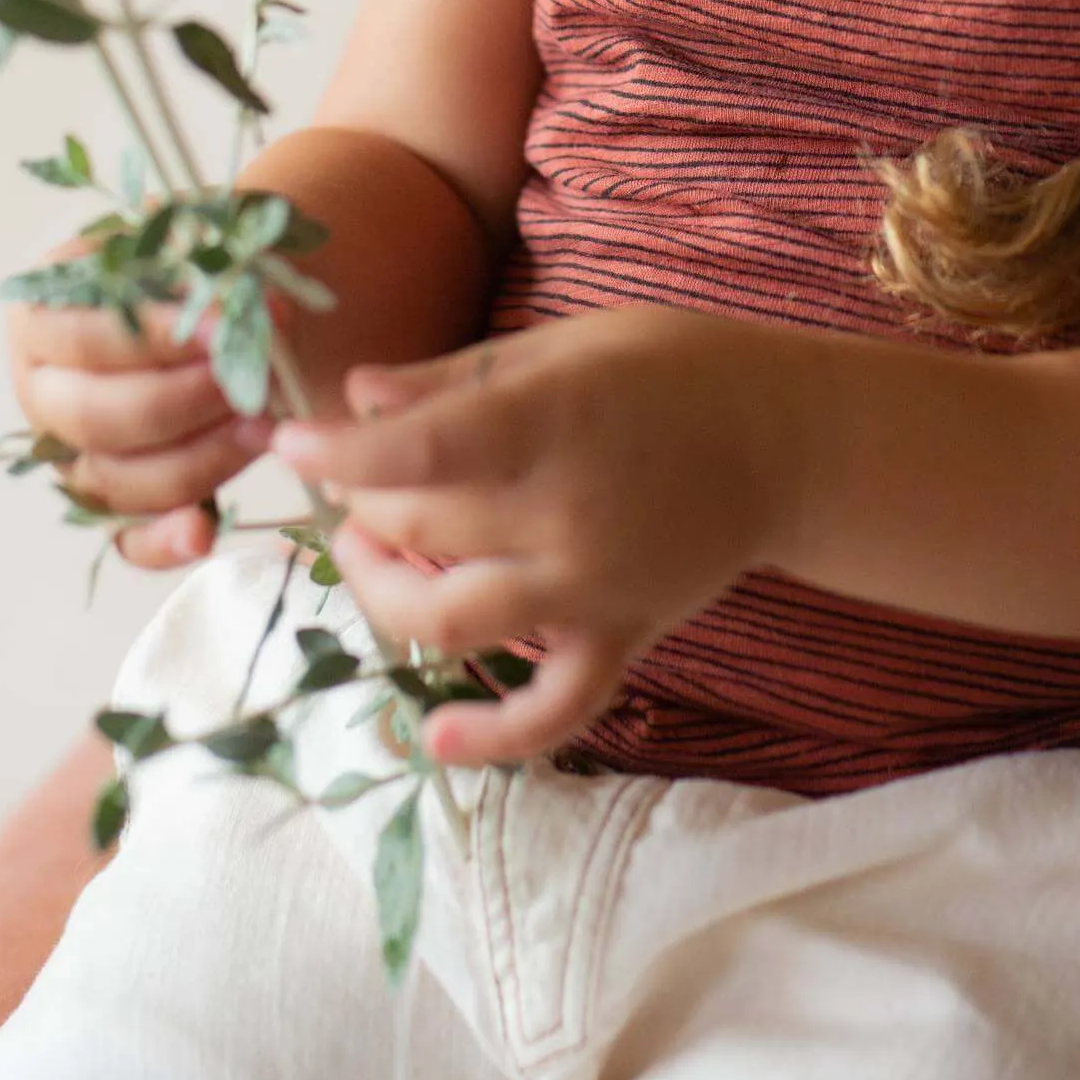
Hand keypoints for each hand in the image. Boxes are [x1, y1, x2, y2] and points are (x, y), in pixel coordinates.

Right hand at [8, 294, 273, 570]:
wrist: (213, 302)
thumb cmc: (193, 268)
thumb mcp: (189, 245)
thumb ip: (203, 271)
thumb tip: (248, 308)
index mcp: (43, 319)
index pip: (89, 337)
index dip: (162, 335)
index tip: (232, 325)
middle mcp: (43, 393)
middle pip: (97, 417)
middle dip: (186, 401)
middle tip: (255, 381)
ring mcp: (72, 455)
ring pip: (116, 481)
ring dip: (198, 459)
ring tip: (264, 426)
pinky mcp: (108, 504)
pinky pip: (123, 541)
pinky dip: (162, 543)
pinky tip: (204, 531)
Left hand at [275, 305, 796, 764]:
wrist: (789, 440)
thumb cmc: (671, 370)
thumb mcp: (563, 345)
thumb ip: (455, 377)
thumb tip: (356, 396)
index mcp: (554, 420)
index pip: (417, 449)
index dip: (339, 452)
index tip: (290, 441)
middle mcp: (567, 514)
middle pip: (418, 531)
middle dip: (362, 504)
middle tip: (355, 476)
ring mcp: (594, 587)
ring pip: (452, 621)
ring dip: (386, 597)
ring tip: (374, 558)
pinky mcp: (622, 637)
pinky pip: (553, 711)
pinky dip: (494, 735)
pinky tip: (437, 734)